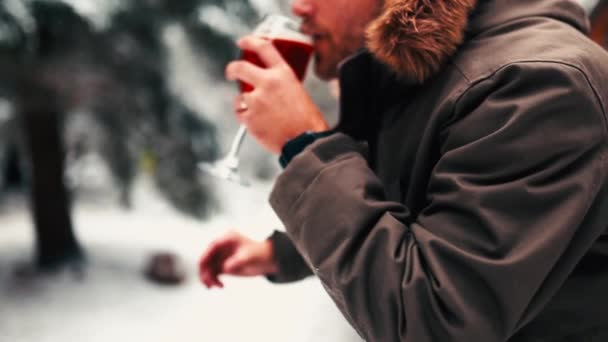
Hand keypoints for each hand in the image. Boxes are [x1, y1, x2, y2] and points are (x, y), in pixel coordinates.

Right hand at [199, 230, 277, 288]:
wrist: (268, 261)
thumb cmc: (260, 254)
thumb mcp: (248, 257)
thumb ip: (235, 262)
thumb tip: (224, 268)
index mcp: (228, 239)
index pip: (212, 246)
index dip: (205, 256)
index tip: (203, 267)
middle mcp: (222, 247)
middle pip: (207, 258)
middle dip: (205, 270)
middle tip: (208, 282)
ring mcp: (222, 257)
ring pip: (208, 267)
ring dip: (208, 277)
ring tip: (215, 286)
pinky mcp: (223, 266)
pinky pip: (213, 273)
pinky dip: (213, 280)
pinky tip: (219, 286)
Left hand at [226, 36, 328, 153]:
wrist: (306, 142)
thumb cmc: (307, 121)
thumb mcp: (298, 91)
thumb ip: (281, 83)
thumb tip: (267, 84)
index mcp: (283, 74)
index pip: (263, 48)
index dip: (250, 42)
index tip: (243, 42)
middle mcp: (268, 84)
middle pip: (239, 67)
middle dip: (232, 69)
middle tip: (232, 73)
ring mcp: (256, 101)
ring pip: (240, 96)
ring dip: (245, 102)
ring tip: (260, 113)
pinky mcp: (249, 119)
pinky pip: (240, 113)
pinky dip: (246, 117)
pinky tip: (258, 122)